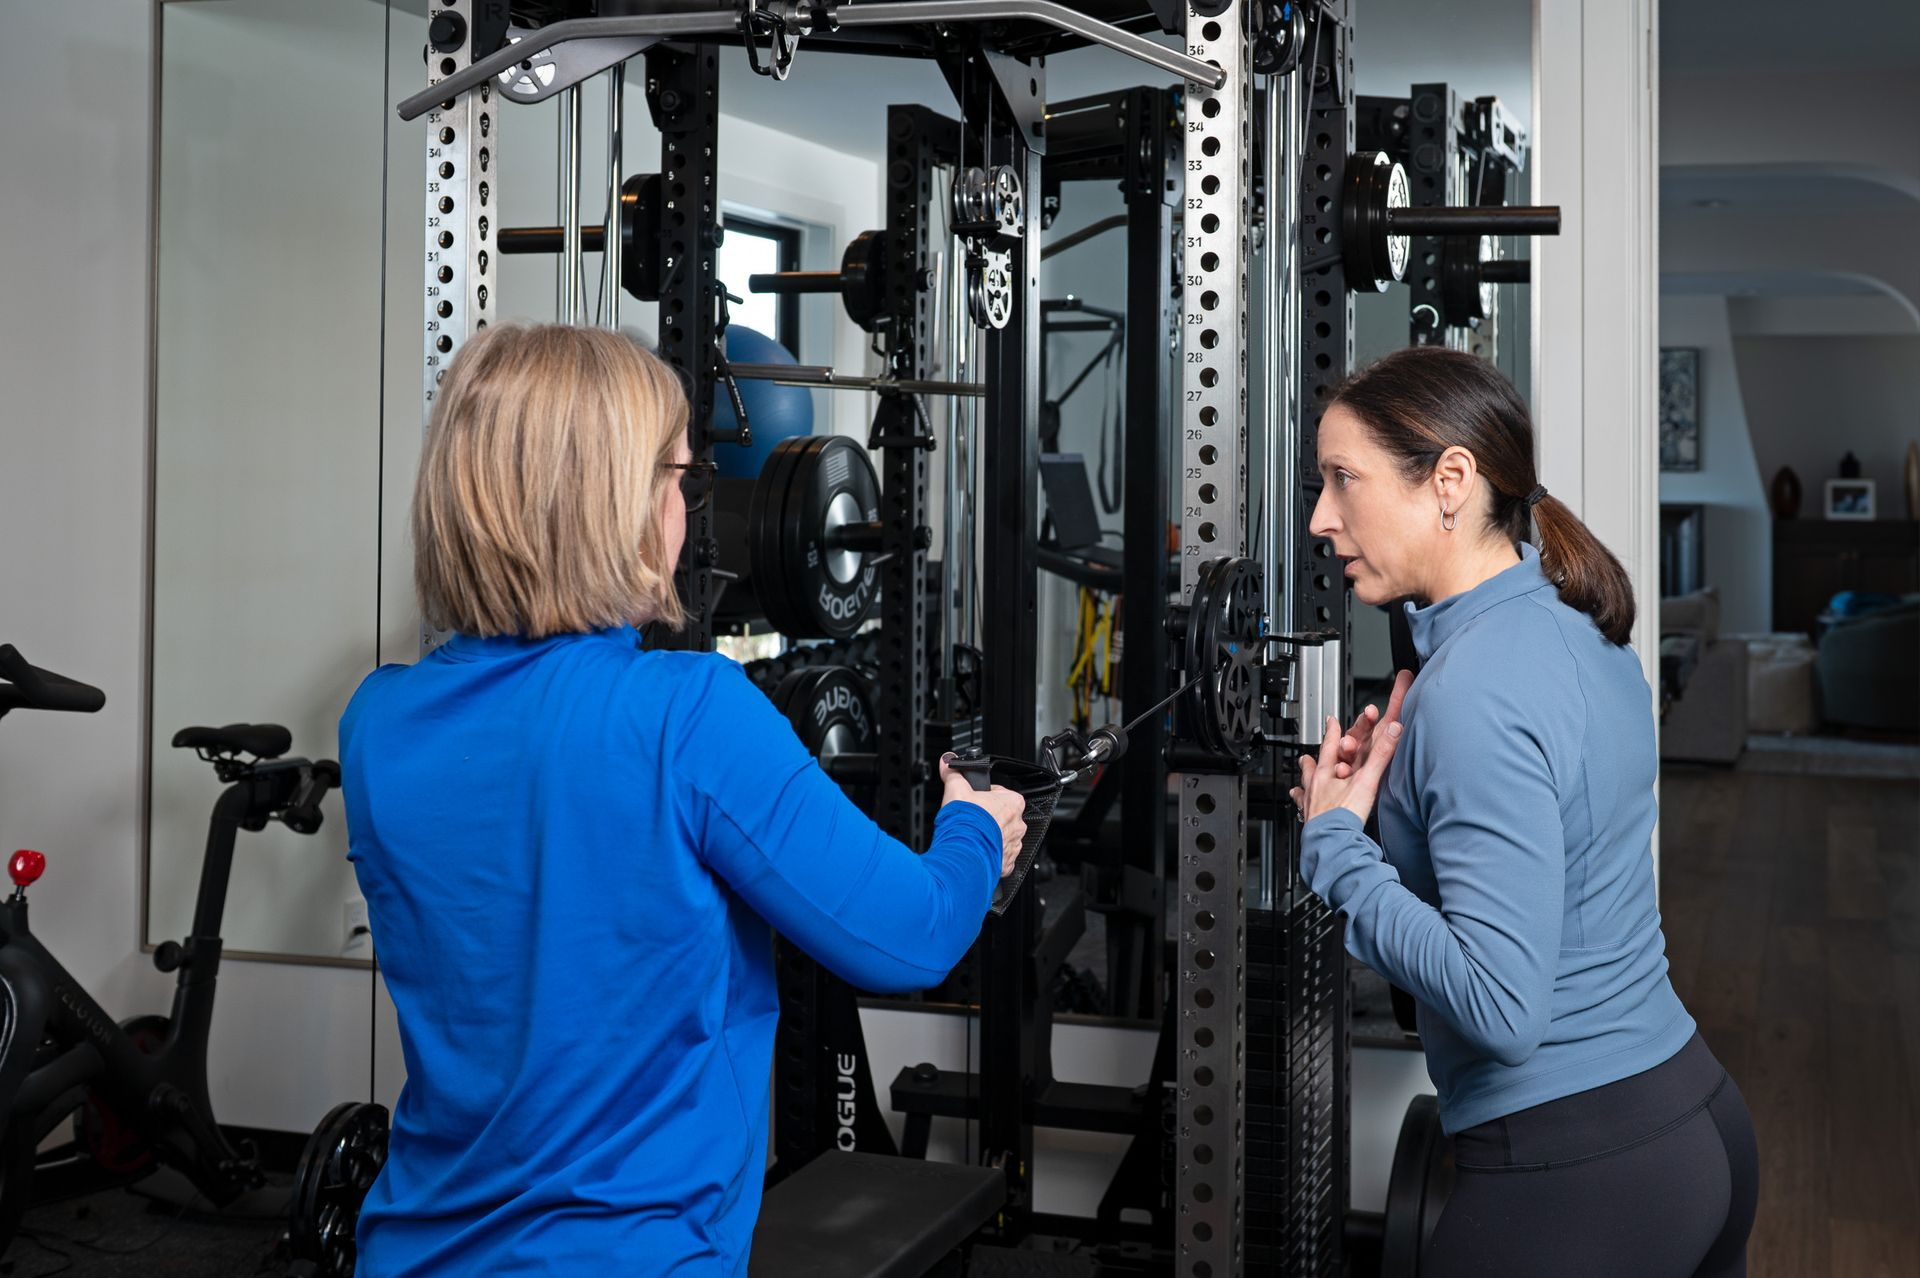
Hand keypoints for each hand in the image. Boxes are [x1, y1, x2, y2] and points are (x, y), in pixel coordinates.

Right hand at [939, 754, 1028, 877]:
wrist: (962, 854)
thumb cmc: (964, 823)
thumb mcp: (955, 790)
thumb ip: (953, 774)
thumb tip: (947, 761)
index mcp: (1012, 803)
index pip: (1000, 793)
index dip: (984, 796)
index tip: (973, 801)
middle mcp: (1018, 825)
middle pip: (1002, 816)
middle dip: (987, 818)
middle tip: (970, 819)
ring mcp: (1013, 845)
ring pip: (1002, 838)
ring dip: (989, 837)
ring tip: (971, 836)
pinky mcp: (1007, 864)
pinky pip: (1000, 857)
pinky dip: (989, 855)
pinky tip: (976, 850)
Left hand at [1289, 670, 1410, 824]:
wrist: (1332, 843)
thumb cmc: (1345, 814)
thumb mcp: (1367, 781)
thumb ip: (1381, 755)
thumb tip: (1394, 730)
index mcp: (1326, 773)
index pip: (1329, 745)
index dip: (1332, 732)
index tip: (1330, 722)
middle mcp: (1314, 787)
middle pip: (1311, 768)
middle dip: (1311, 760)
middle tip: (1308, 756)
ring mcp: (1310, 804)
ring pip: (1304, 789)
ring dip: (1304, 784)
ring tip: (1300, 785)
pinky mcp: (1310, 823)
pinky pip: (1303, 812)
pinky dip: (1303, 809)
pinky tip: (1302, 812)